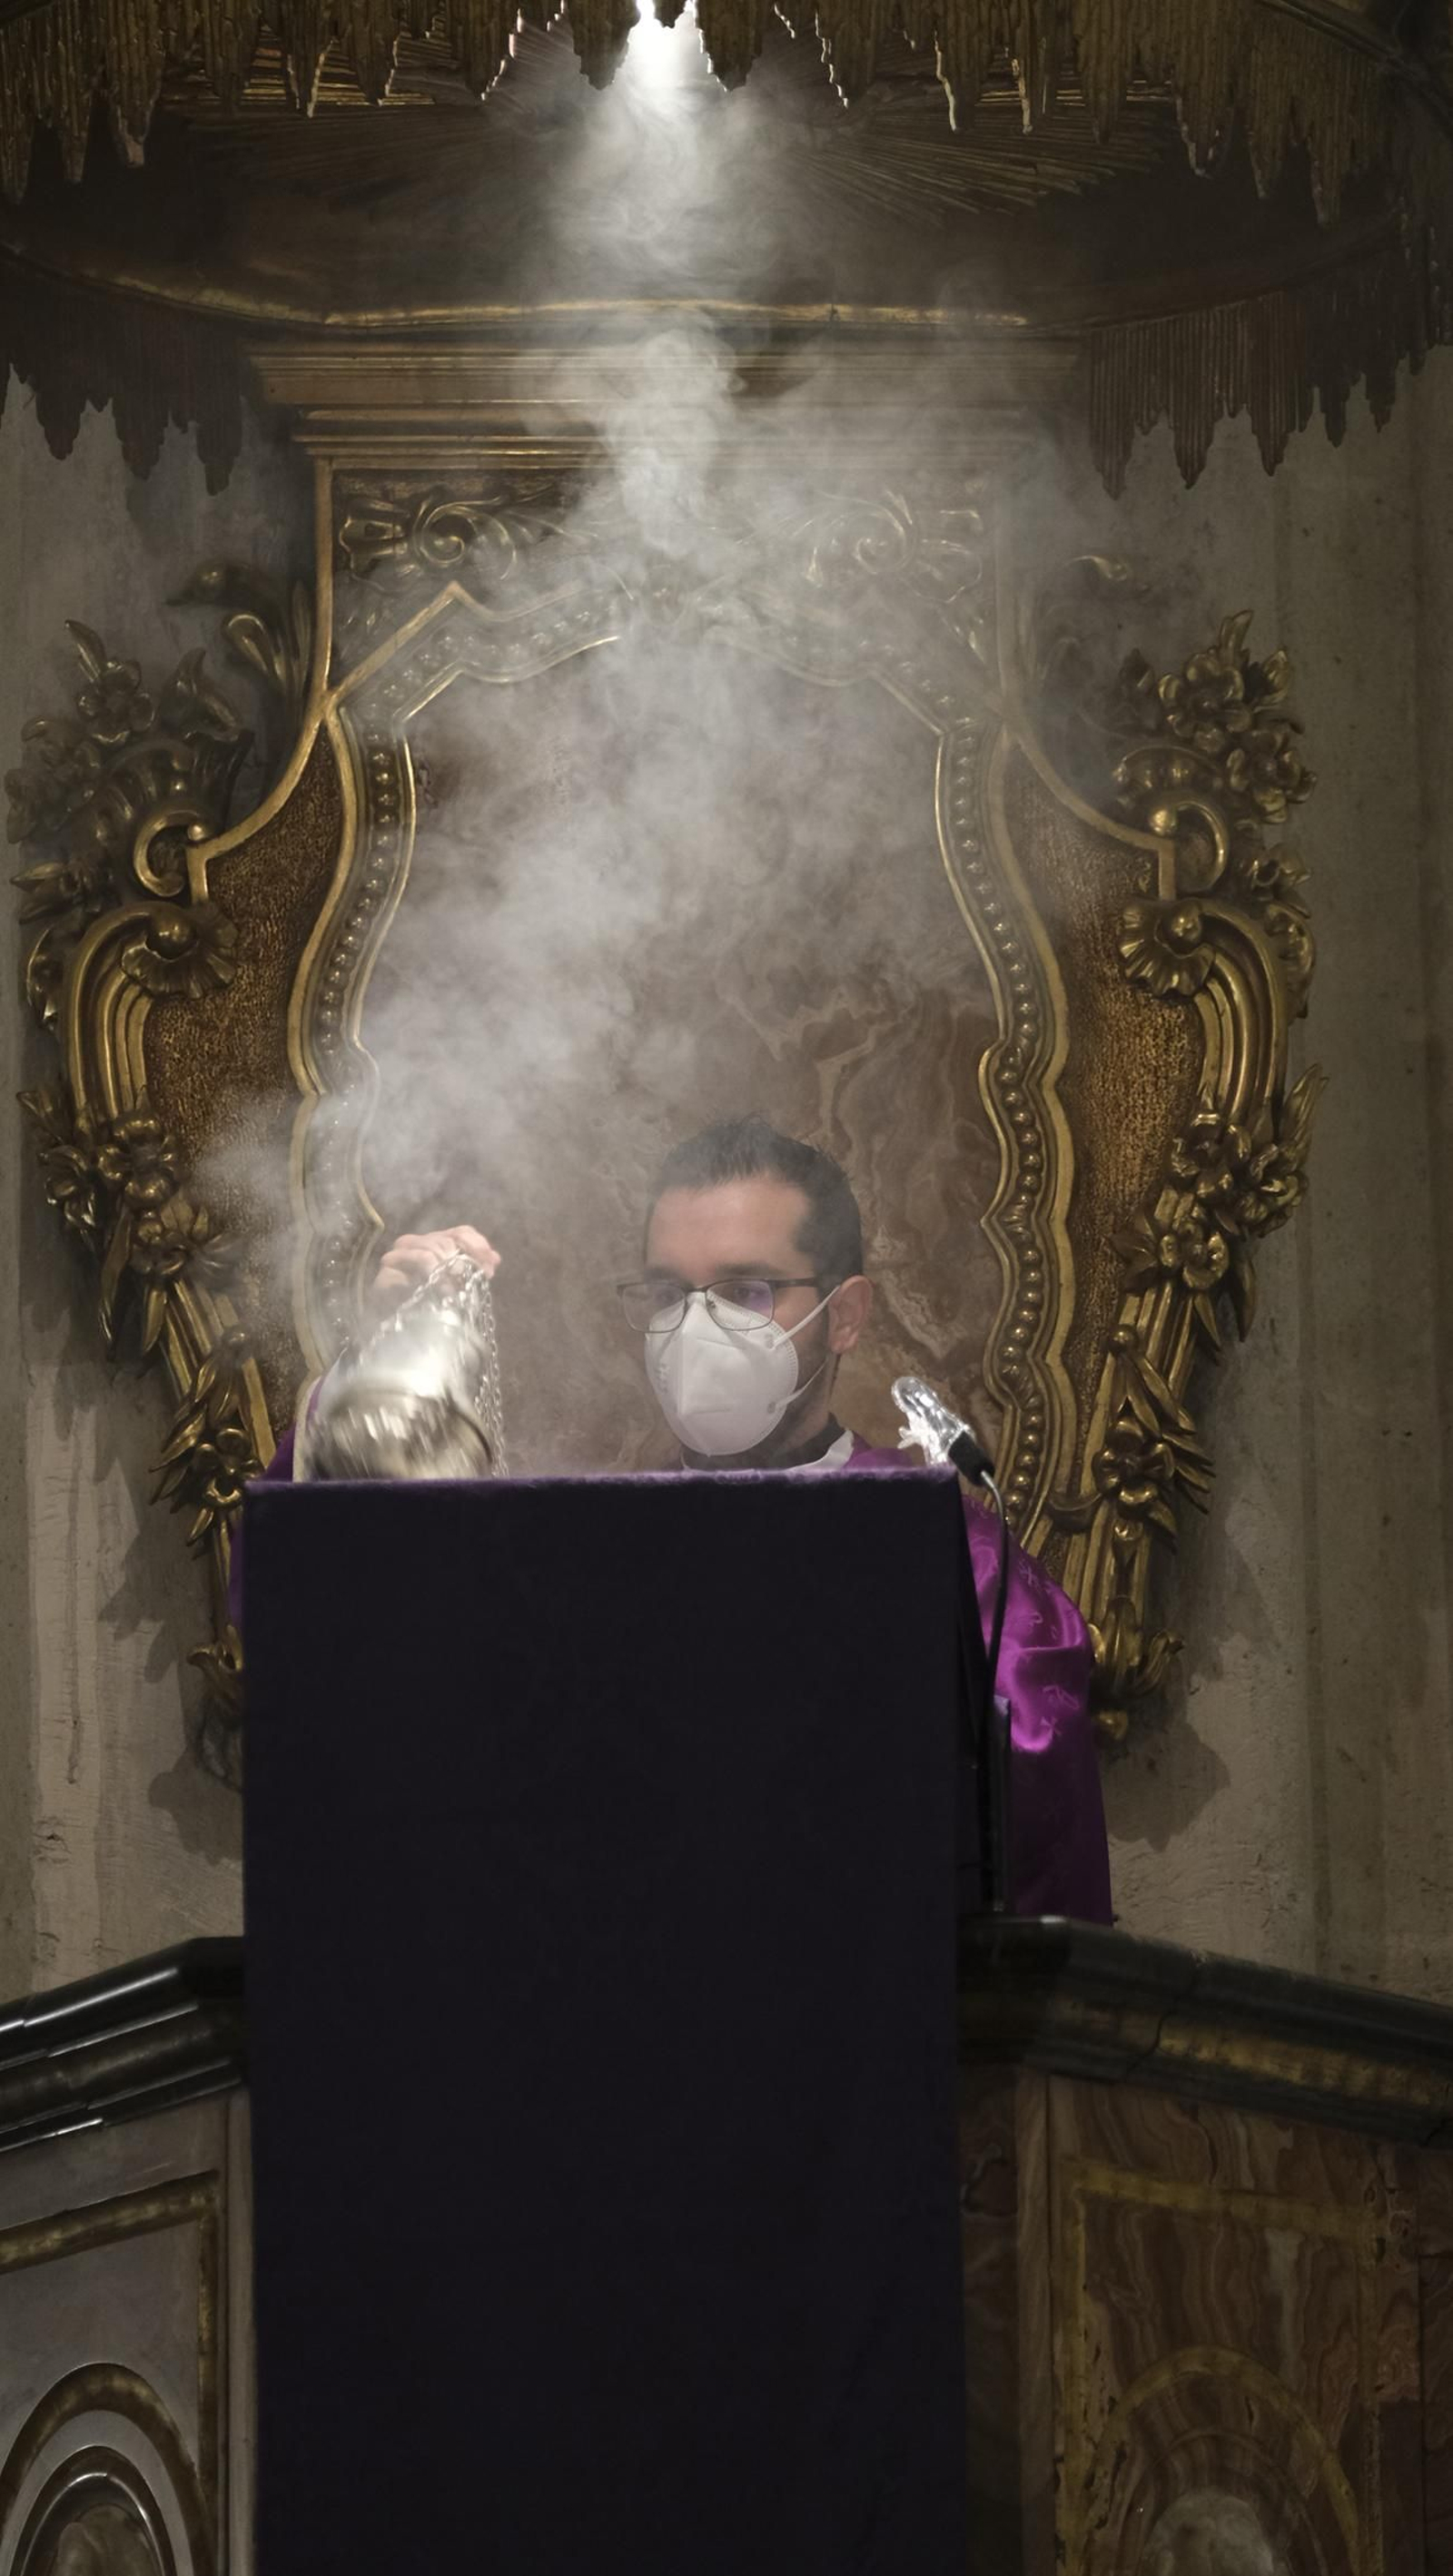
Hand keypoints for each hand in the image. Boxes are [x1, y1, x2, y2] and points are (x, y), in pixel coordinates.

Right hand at [369, 1225, 500, 1316]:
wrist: (402, 1332)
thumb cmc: (432, 1304)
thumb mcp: (459, 1285)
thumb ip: (474, 1268)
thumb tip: (495, 1259)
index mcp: (434, 1241)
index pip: (460, 1232)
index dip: (477, 1245)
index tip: (491, 1266)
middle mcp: (413, 1243)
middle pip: (444, 1242)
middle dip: (463, 1262)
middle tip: (475, 1280)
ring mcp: (395, 1258)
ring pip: (427, 1253)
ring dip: (446, 1273)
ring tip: (457, 1291)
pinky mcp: (384, 1278)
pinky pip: (408, 1273)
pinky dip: (429, 1281)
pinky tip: (441, 1295)